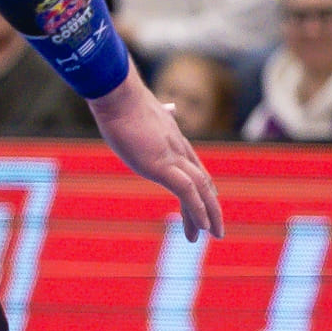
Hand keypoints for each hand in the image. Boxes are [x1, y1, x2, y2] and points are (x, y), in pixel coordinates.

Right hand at [88, 68, 224, 240]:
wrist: (116, 94)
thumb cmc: (119, 100)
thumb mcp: (136, 110)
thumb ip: (152, 113)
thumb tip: (167, 106)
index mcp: (171, 139)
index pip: (193, 166)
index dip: (203, 185)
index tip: (210, 199)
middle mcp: (176, 149)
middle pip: (202, 181)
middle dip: (210, 206)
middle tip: (215, 229)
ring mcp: (171, 158)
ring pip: (201, 189)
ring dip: (209, 215)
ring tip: (213, 235)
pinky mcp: (162, 166)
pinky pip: (187, 192)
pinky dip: (197, 210)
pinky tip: (202, 228)